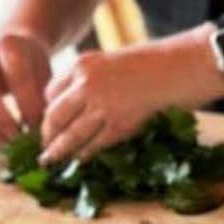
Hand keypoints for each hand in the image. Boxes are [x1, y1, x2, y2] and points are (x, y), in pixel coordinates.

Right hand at [0, 32, 51, 144]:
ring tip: (5, 145)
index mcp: (8, 45)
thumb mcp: (46, 76)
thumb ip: (45, 98)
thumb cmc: (32, 69)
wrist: (9, 52)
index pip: (16, 75)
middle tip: (18, 139)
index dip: (27, 104)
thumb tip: (45, 131)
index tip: (39, 127)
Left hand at [40, 44, 213, 164]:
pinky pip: (95, 143)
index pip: (51, 92)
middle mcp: (86, 84)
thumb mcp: (114, 63)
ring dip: (59, 150)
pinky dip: (86, 153)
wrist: (179, 68)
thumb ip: (95, 80)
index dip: (48, 111)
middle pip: (55, 114)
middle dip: (47, 134)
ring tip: (51, 160)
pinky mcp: (119, 124)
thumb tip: (84, 104)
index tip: (48, 123)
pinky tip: (81, 159)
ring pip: (71, 134)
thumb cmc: (154, 65)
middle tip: (43, 147)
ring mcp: (102, 105)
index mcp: (82, 65)